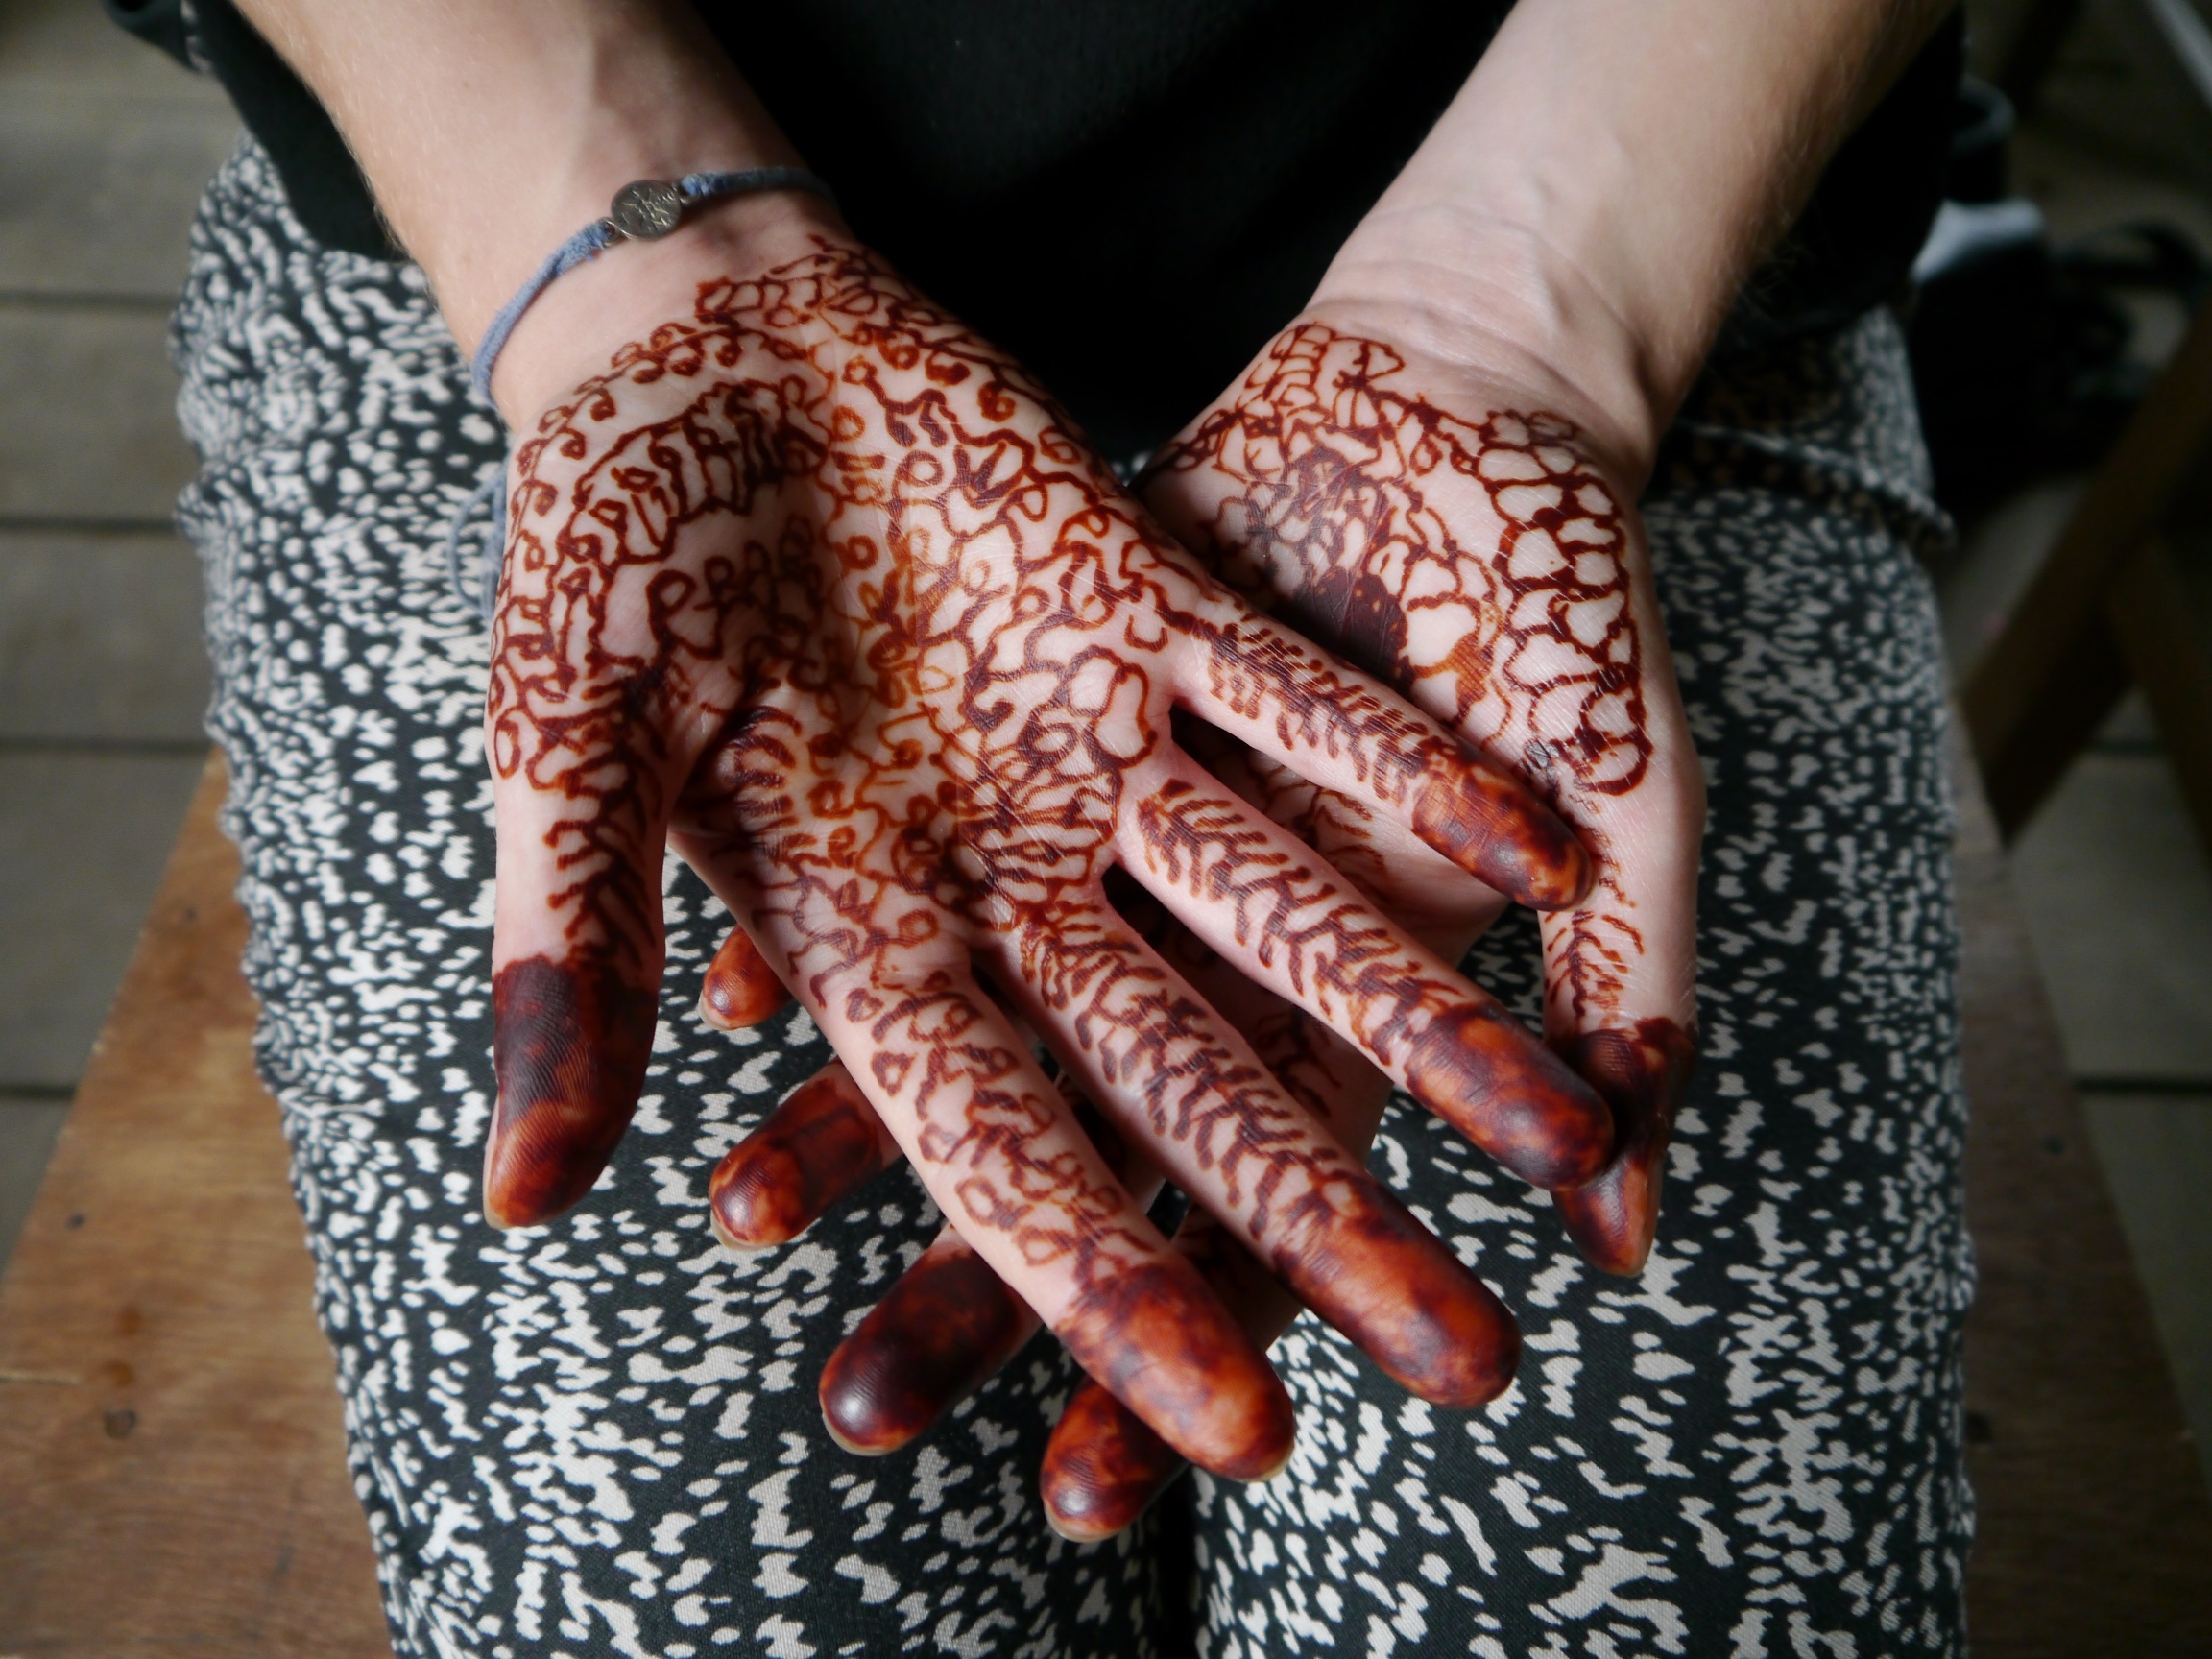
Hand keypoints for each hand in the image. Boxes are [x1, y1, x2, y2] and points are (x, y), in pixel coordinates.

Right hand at [482, 230, 1613, 1484]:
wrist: (701, 346)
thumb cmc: (597, 543)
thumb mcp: (562, 744)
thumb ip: (568, 946)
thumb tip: (521, 1199)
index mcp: (861, 936)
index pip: (1002, 1147)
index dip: (1112, 1289)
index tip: (1242, 1427)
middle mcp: (1004, 875)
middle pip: (1182, 1077)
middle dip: (1318, 1219)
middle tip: (1469, 1366)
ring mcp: (1093, 749)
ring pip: (1279, 913)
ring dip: (1423, 1021)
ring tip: (1565, 1144)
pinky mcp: (1155, 614)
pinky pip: (1304, 711)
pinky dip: (1413, 777)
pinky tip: (1541, 867)